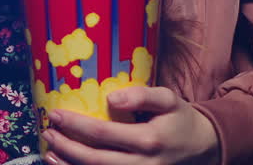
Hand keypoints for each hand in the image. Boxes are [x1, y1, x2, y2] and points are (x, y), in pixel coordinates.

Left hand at [43, 87, 219, 164]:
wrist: (205, 147)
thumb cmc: (180, 119)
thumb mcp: (168, 99)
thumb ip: (140, 94)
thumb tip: (110, 100)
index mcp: (149, 140)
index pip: (102, 133)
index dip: (75, 125)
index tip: (55, 115)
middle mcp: (144, 164)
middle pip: (95, 161)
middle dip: (66, 148)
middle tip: (47, 133)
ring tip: (49, 153)